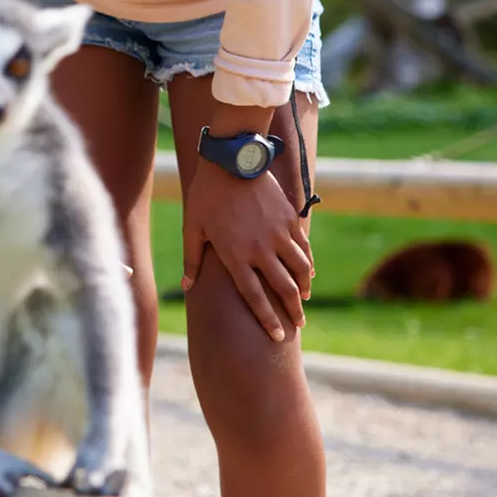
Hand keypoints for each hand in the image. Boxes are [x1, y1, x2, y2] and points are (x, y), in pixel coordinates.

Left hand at [181, 168, 312, 342]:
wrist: (232, 160)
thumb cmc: (206, 195)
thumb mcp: (192, 227)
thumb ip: (192, 260)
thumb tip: (187, 287)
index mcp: (236, 256)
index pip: (255, 297)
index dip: (268, 320)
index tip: (277, 336)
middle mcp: (261, 250)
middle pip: (284, 288)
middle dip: (293, 311)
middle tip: (299, 324)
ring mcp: (278, 234)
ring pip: (300, 270)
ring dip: (304, 288)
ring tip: (304, 300)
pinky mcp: (289, 219)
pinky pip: (303, 247)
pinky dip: (308, 263)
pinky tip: (309, 272)